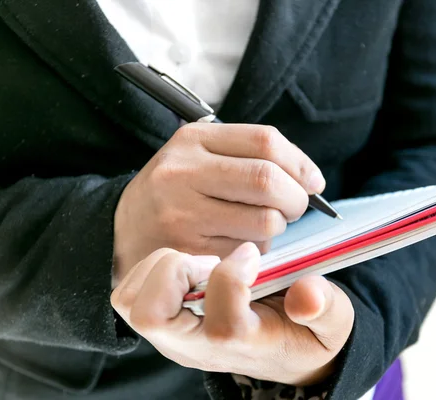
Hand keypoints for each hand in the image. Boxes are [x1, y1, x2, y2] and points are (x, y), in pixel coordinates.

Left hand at [110, 243, 353, 385]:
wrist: (284, 353)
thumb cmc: (306, 332)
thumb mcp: (332, 324)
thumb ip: (324, 309)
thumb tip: (306, 294)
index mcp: (243, 347)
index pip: (220, 319)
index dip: (234, 274)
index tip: (253, 253)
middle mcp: (197, 347)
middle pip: (152, 315)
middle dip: (177, 271)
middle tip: (209, 260)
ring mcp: (173, 337)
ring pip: (133, 302)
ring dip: (161, 268)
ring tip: (198, 262)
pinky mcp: (161, 323)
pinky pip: (130, 292)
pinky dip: (151, 269)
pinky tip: (188, 266)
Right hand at [113, 123, 325, 283]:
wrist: (121, 230)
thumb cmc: (176, 190)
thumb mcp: (201, 155)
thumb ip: (251, 155)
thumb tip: (310, 180)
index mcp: (193, 140)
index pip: (265, 141)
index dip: (300, 163)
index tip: (313, 181)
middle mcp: (183, 173)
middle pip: (267, 181)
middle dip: (296, 199)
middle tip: (294, 207)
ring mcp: (183, 215)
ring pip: (263, 222)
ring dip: (277, 227)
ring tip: (262, 224)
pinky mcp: (187, 253)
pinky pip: (247, 253)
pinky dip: (256, 251)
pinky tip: (239, 244)